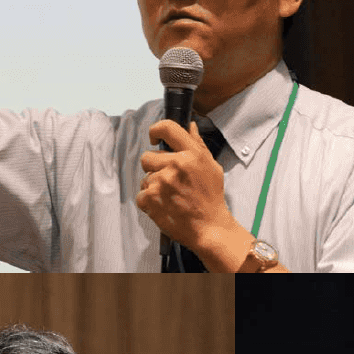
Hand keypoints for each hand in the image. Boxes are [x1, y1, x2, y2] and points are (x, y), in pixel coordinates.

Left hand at [137, 119, 237, 253]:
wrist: (209, 227)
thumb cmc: (211, 198)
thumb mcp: (212, 167)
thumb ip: (199, 145)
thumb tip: (190, 126)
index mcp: (192, 154)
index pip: (167, 128)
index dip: (156, 130)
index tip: (154, 139)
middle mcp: (175, 164)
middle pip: (147, 156)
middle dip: (154, 168)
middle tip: (169, 181)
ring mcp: (161, 181)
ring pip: (145, 178)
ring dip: (154, 186)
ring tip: (171, 197)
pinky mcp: (150, 197)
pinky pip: (141, 194)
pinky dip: (149, 201)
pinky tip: (164, 206)